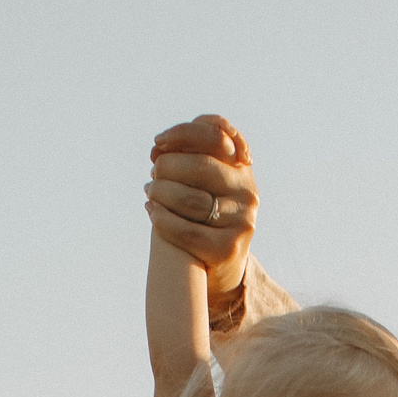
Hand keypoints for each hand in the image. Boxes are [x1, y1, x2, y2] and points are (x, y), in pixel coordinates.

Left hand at [146, 115, 257, 298]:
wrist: (223, 263)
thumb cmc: (206, 212)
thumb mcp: (206, 178)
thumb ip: (189, 154)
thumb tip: (159, 148)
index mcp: (241, 167)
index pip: (217, 134)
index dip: (183, 133)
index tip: (159, 143)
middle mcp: (247, 191)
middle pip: (201, 166)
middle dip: (167, 167)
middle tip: (153, 174)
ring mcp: (241, 220)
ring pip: (190, 199)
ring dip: (159, 192)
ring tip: (150, 192)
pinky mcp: (228, 248)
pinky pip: (187, 231)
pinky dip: (162, 219)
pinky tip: (151, 212)